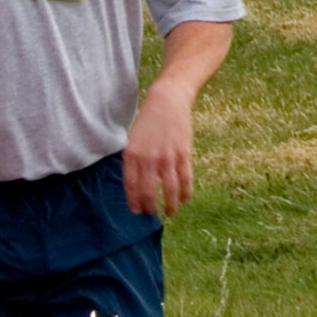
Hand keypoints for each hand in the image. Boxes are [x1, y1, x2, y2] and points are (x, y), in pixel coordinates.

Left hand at [124, 80, 197, 215]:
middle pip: (149, 191)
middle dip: (150, 207)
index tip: (136, 211)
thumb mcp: (132, 141)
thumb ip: (132, 162)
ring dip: (170, 205)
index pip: (131, 186)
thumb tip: (135, 187)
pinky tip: (184, 200)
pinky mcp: (184, 154)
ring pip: (170, 189)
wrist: (166, 102)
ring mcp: (167, 157)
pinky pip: (185, 179)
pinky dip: (185, 193)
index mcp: (132, 155)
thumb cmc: (147, 124)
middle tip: (152, 214)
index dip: (134, 202)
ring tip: (170, 213)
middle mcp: (149, 158)